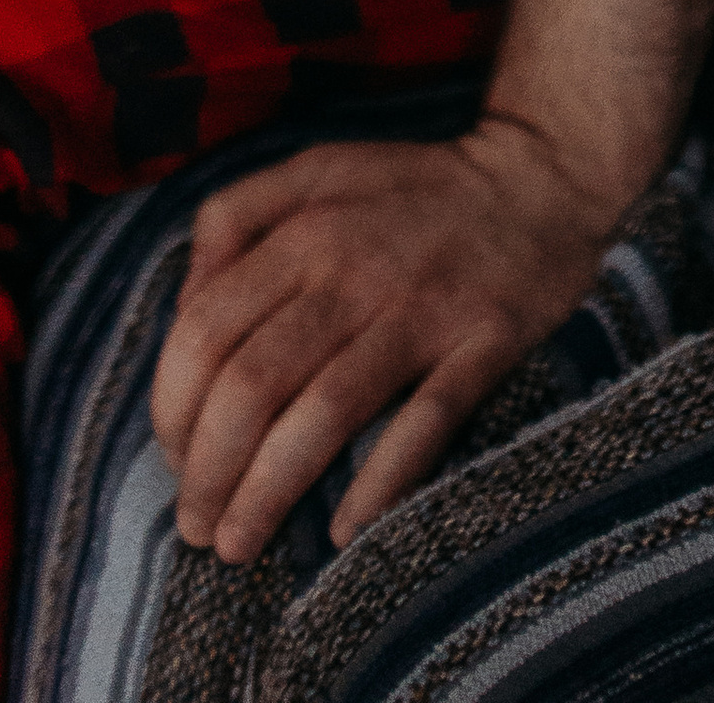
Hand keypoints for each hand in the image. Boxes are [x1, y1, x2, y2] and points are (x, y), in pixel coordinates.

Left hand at [150, 117, 610, 563]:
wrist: (541, 177)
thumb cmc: (411, 189)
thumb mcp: (313, 170)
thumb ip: (235, 217)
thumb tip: (182, 306)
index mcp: (305, 227)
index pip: (206, 332)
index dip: (173, 410)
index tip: (176, 461)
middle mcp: (355, 266)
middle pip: (253, 384)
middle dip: (209, 472)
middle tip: (200, 525)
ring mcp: (423, 307)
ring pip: (325, 413)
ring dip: (268, 493)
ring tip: (240, 543)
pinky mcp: (484, 341)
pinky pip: (425, 422)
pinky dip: (379, 483)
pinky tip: (341, 531)